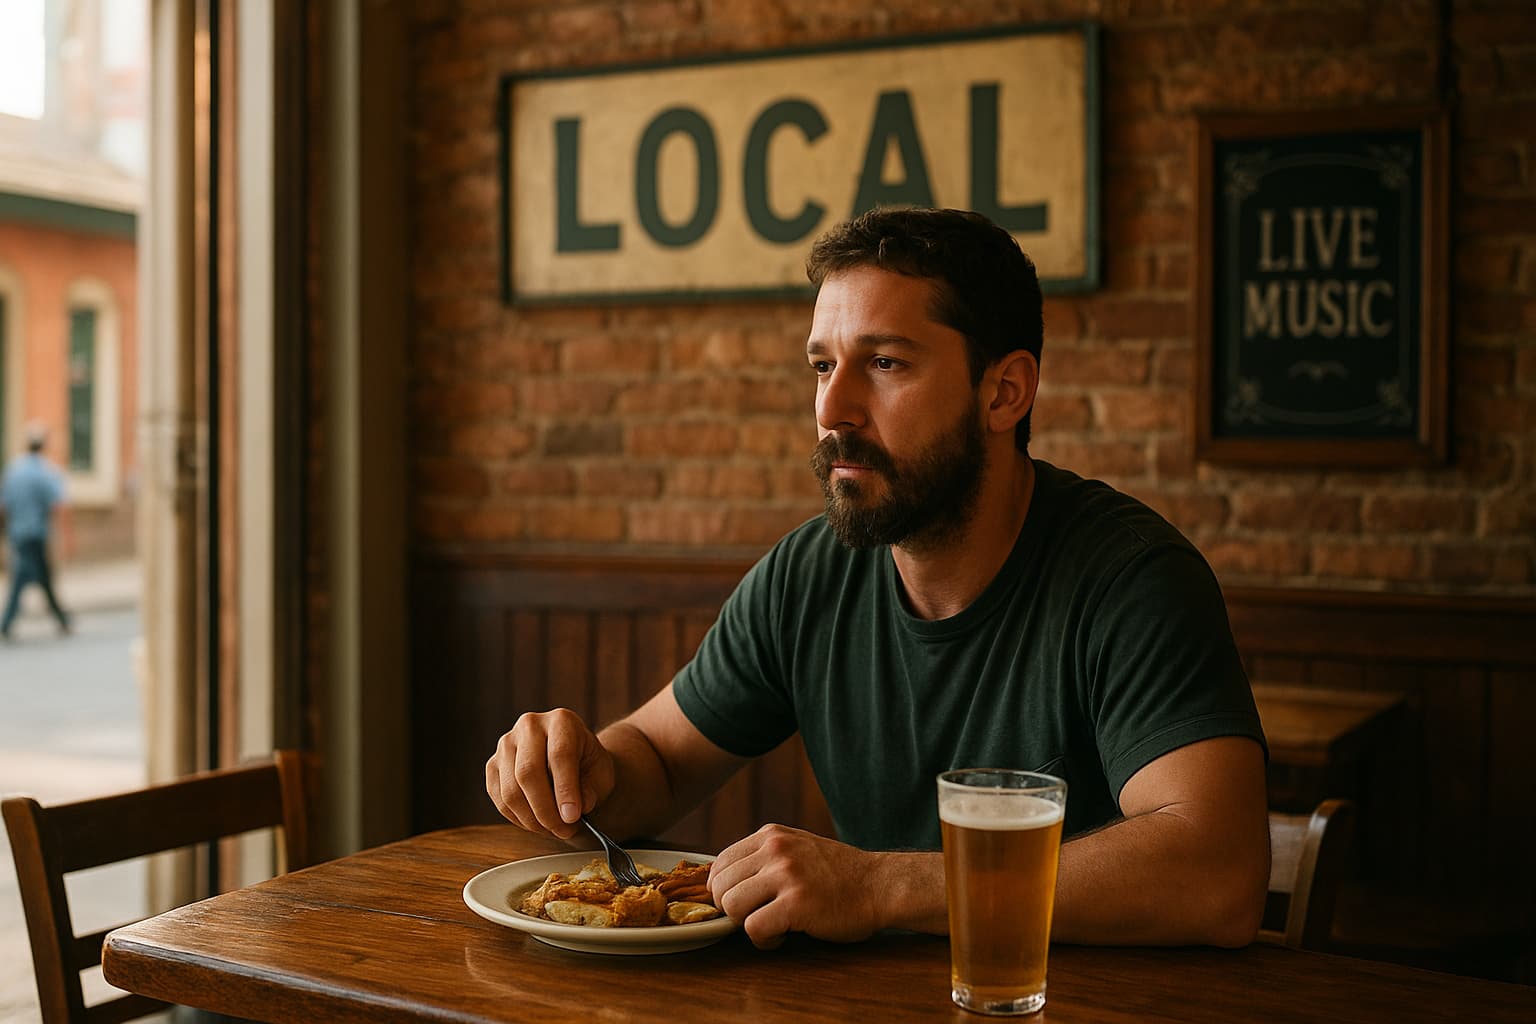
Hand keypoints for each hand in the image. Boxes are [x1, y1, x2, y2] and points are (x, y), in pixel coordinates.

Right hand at [485, 709, 614, 840]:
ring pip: (511, 789)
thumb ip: (593, 788)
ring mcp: (507, 744)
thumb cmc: (587, 763)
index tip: (572, 817)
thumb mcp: (601, 772)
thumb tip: (580, 806)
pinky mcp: (493, 764)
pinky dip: (517, 818)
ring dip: (532, 819)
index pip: (559, 755)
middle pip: (528, 772)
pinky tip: (537, 823)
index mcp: (562, 721)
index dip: (565, 790)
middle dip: (546, 810)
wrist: (572, 757)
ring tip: (553, 829)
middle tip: (564, 830)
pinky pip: (499, 798)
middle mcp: (530, 726)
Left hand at [707, 825, 884, 948]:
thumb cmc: (840, 874)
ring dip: (746, 924)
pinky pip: (754, 928)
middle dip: (732, 910)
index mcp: (771, 836)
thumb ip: (765, 856)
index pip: (719, 863)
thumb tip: (724, 881)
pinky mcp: (797, 903)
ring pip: (731, 906)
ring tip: (770, 925)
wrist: (880, 885)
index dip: (723, 890)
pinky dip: (764, 940)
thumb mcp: (798, 848)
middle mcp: (775, 850)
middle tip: (755, 917)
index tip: (740, 904)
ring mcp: (786, 875)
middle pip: (720, 887)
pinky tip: (782, 936)